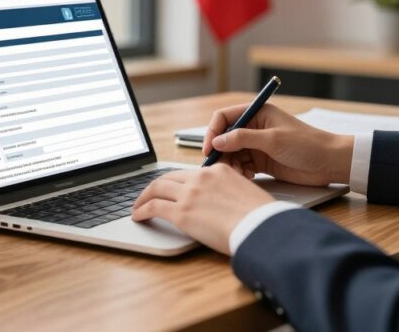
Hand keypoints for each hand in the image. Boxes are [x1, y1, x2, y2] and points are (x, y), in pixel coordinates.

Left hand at [131, 165, 274, 254]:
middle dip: (154, 187)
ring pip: (156, 189)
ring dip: (143, 198)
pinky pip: (153, 207)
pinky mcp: (181, 213)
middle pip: (168, 178)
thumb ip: (228, 192)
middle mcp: (200, 178)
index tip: (170, 189)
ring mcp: (189, 194)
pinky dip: (142, 210)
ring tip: (138, 206)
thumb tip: (222, 203)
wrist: (260, 227)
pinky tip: (138, 216)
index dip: (175, 182)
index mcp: (217, 171)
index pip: (188, 173)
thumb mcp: (245, 192)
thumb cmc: (260, 216)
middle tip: (148, 195)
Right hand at [204, 103, 353, 186]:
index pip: (224, 117)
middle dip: (220, 152)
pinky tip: (247, 178)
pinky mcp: (262, 161)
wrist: (330, 163)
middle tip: (219, 168)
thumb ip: (243, 138)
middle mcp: (254, 127)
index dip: (213, 132)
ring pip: (232, 154)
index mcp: (257, 113)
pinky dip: (240, 172)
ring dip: (230, 165)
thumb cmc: (307, 144)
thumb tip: (217, 141)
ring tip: (238, 175)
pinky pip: (242, 165)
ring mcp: (257, 145)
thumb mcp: (272, 139)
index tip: (209, 149)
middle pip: (225, 137)